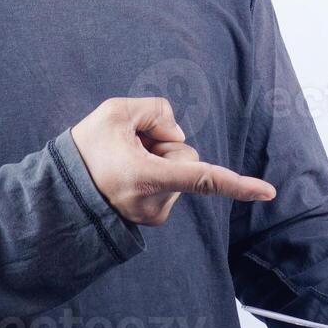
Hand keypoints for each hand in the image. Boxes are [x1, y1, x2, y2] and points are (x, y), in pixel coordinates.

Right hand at [69, 96, 276, 225]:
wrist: (58, 192)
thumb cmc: (85, 151)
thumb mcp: (115, 111)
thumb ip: (156, 110)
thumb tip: (175, 132)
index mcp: (149, 179)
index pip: (203, 179)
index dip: (239, 183)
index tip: (269, 193)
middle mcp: (157, 203)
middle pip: (186, 155)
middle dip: (164, 144)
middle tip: (127, 146)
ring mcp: (155, 214)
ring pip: (177, 168)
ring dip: (156, 158)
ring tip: (121, 162)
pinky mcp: (152, 217)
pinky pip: (167, 181)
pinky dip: (152, 171)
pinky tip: (125, 173)